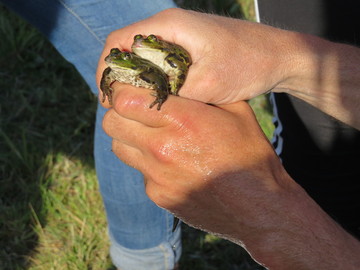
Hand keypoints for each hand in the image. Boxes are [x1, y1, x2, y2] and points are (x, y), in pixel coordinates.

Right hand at [96, 8, 295, 105]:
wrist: (279, 56)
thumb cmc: (247, 64)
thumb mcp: (206, 84)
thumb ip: (170, 92)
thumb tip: (139, 102)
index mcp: (169, 26)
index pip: (119, 42)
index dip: (106, 68)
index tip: (107, 96)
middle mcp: (170, 27)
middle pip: (128, 49)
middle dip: (119, 77)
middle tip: (118, 107)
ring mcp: (180, 37)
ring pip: (144, 57)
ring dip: (136, 80)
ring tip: (134, 106)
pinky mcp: (189, 48)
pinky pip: (161, 62)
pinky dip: (153, 79)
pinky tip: (156, 98)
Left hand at [102, 81, 291, 237]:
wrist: (259, 207)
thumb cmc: (250, 155)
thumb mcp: (236, 112)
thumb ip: (202, 92)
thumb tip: (176, 81)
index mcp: (183, 120)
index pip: (124, 98)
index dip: (123, 89)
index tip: (131, 87)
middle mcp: (162, 148)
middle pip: (112, 122)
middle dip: (120, 111)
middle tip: (137, 109)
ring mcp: (157, 175)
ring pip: (118, 146)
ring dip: (128, 136)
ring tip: (151, 134)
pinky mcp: (157, 195)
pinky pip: (138, 171)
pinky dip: (146, 162)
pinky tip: (169, 163)